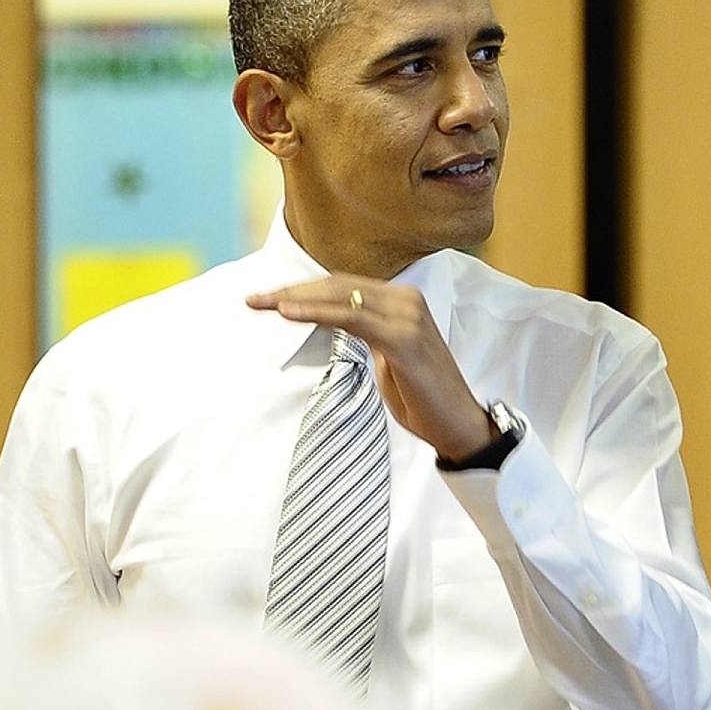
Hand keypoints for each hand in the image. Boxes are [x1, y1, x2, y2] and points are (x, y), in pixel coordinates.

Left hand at [247, 275, 495, 463]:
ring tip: (261, 303)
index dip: (304, 289)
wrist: (457, 424)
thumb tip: (337, 323)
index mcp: (402, 301)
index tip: (268, 298)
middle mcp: (407, 300)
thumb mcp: (388, 356)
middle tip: (253, 299)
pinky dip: (316, 313)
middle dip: (292, 290)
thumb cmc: (422, 396)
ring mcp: (407, 316)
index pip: (344, 286)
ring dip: (296, 299)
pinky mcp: (404, 338)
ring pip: (340, 296)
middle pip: (337, 285)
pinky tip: (287, 313)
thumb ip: (368, 332)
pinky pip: (350, 318)